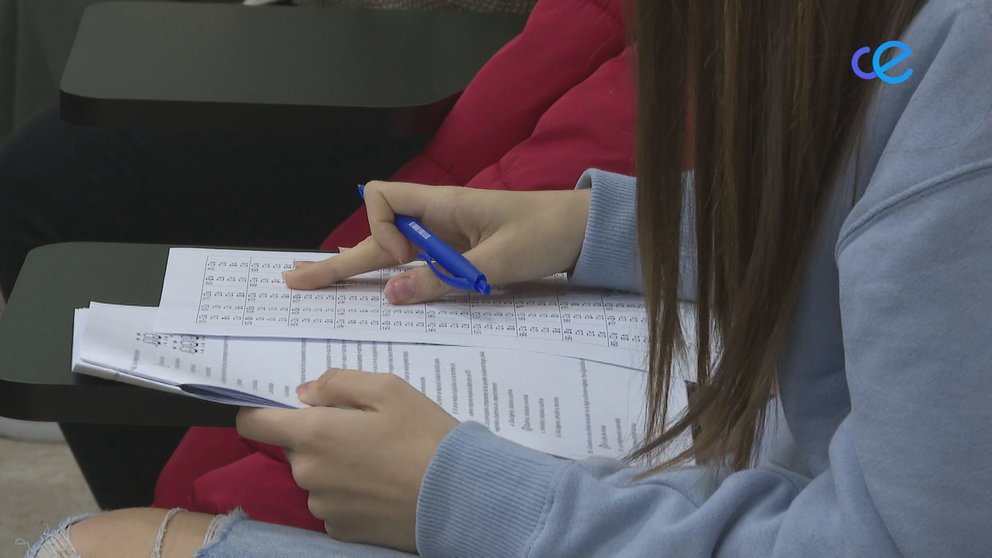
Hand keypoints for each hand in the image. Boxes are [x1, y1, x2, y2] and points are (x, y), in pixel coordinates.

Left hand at [236, 369, 457, 552]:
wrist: (458, 498)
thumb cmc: (424, 436)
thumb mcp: (389, 390)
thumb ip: (339, 383)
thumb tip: (305, 393)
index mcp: (313, 434)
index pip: (254, 423)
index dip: (260, 410)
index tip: (282, 407)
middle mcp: (307, 473)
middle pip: (296, 448)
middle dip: (320, 436)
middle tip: (364, 431)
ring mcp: (322, 506)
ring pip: (316, 476)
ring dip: (335, 466)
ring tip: (380, 461)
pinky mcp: (340, 531)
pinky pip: (333, 503)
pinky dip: (349, 493)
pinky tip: (382, 487)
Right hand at [284, 181, 590, 302]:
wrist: (582, 232)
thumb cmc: (545, 234)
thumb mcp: (496, 263)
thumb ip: (443, 280)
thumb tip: (392, 295)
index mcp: (442, 206)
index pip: (383, 197)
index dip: (377, 228)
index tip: (400, 258)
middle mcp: (437, 218)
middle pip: (376, 234)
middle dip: (338, 259)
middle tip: (294, 280)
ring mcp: (446, 237)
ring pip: (391, 250)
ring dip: (358, 268)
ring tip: (313, 282)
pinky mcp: (458, 253)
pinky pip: (415, 262)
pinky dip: (390, 273)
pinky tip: (370, 283)